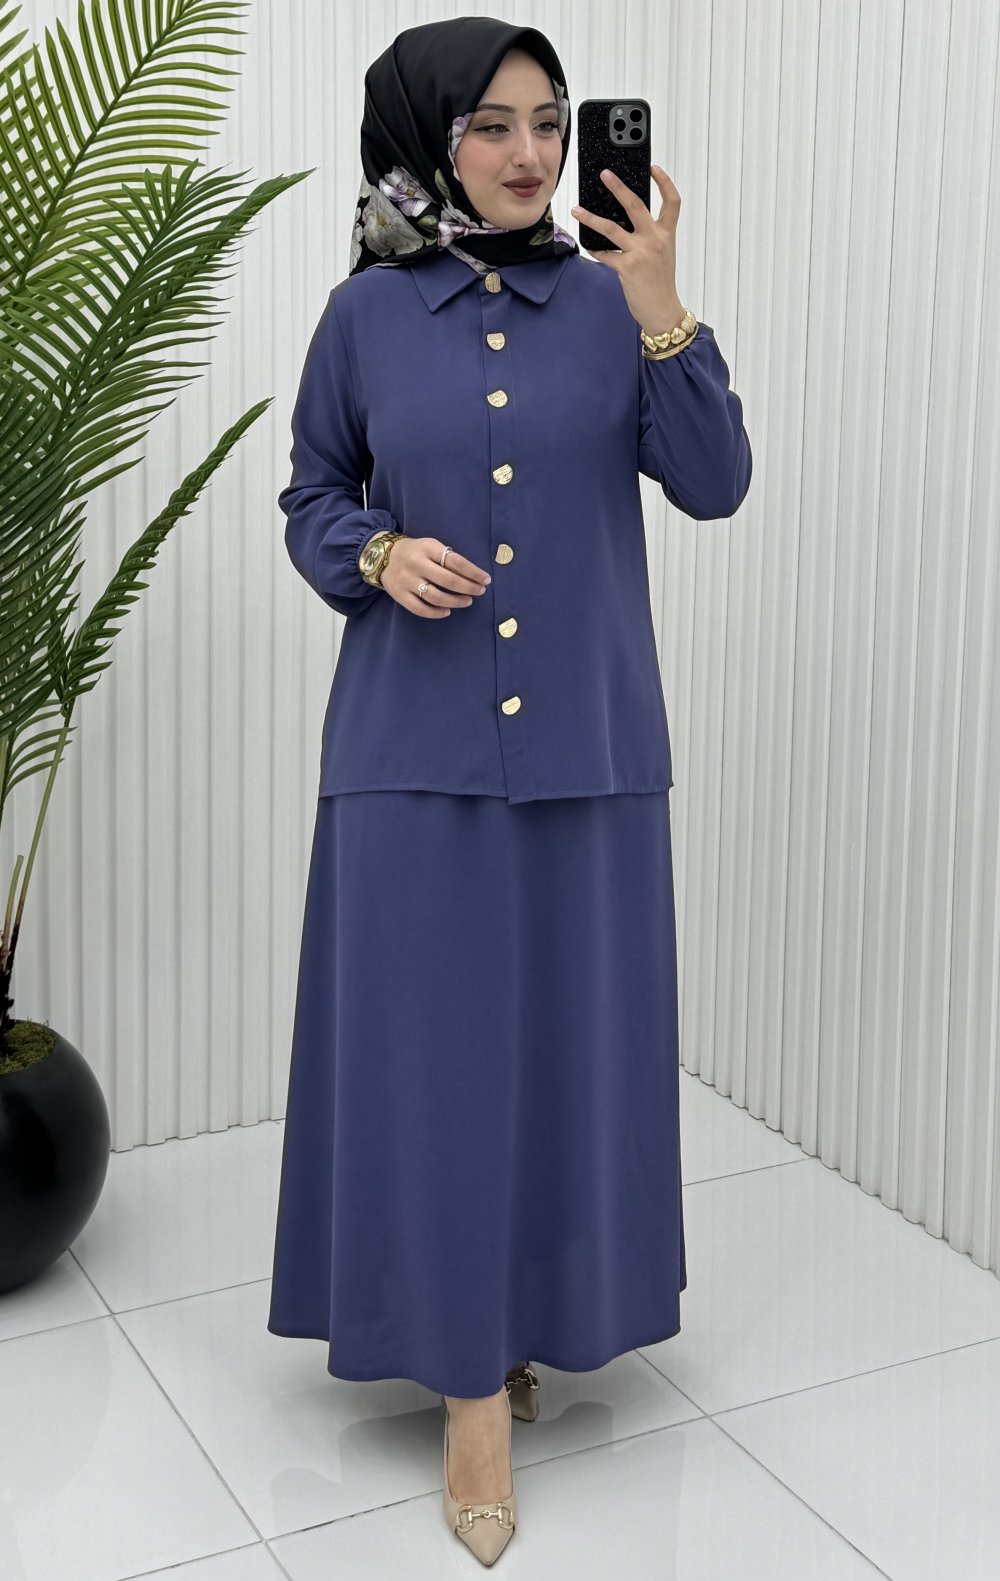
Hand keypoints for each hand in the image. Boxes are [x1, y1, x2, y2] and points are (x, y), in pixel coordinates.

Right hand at [377, 535, 490, 619]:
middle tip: (479, 591)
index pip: (455, 561)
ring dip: (455, 601)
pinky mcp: (400, 595)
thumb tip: (473, 576)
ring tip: (467, 601)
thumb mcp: (431, 546)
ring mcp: (407, 581)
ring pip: (435, 596)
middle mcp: (417, 564)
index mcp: (428, 548)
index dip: (473, 572)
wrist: (383, 557)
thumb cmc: (415, 552)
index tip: (486, 580)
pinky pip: (420, 609)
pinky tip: (448, 612)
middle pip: (448, 580)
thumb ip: (448, 558)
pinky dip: (436, 613)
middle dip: (468, 587)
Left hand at [572, 166, 685, 336]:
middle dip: (618, 187)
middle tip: (605, 174)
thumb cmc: (661, 284)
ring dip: (591, 217)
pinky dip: (595, 249)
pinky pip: (604, 254)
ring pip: (611, 228)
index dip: (664, 181)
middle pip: (635, 205)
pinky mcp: (627, 268)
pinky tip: (588, 245)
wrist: (663, 311)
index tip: (652, 168)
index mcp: (666, 234)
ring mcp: (640, 253)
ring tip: (577, 210)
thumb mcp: (662, 254)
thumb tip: (626, 222)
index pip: (672, 202)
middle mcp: (655, 240)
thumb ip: (650, 236)